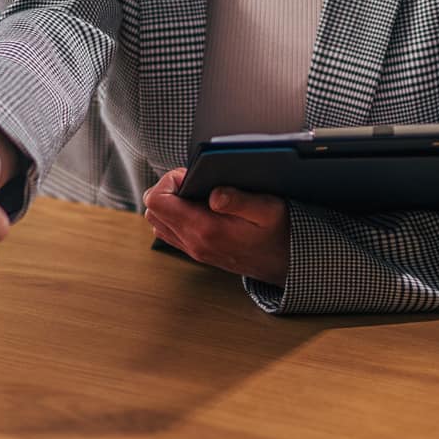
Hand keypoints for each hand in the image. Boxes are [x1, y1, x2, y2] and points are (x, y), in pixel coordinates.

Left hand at [142, 167, 287, 283]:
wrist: (286, 262)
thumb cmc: (279, 233)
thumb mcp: (268, 209)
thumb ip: (239, 200)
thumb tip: (213, 194)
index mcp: (205, 229)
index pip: (158, 201)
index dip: (167, 181)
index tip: (189, 176)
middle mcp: (194, 242)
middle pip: (152, 212)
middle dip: (165, 190)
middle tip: (191, 182)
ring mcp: (194, 249)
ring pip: (158, 223)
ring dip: (169, 204)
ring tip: (194, 194)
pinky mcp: (198, 252)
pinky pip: (170, 232)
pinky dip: (176, 216)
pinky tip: (197, 207)